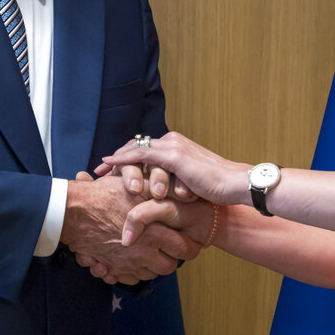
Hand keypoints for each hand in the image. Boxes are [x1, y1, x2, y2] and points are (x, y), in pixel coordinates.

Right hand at [76, 197, 216, 281]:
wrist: (74, 212)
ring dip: (155, 265)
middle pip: (170, 266)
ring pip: (151, 274)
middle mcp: (143, 253)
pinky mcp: (113, 267)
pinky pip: (132, 278)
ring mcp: (127, 263)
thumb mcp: (139, 185)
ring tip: (155, 252)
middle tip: (175, 249)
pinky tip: (137, 258)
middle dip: (174, 258)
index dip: (191, 246)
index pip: (184, 248)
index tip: (193, 242)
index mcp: (155, 234)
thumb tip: (183, 192)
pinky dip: (137, 271)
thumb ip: (163, 189)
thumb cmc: (106, 196)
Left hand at [97, 131, 250, 205]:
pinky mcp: (174, 156)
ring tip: (101, 171)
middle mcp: (173, 141)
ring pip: (136, 149)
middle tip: (98, 169)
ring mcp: (173, 146)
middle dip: (117, 156)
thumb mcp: (190, 182)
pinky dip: (123, 159)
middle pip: (137, 145)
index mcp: (178, 146)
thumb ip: (176, 180)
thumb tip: (164, 192)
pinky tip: (109, 164)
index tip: (111, 169)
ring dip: (118, 161)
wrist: (236, 185)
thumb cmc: (217, 189)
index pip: (146, 148)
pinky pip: (141, 155)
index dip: (127, 157)